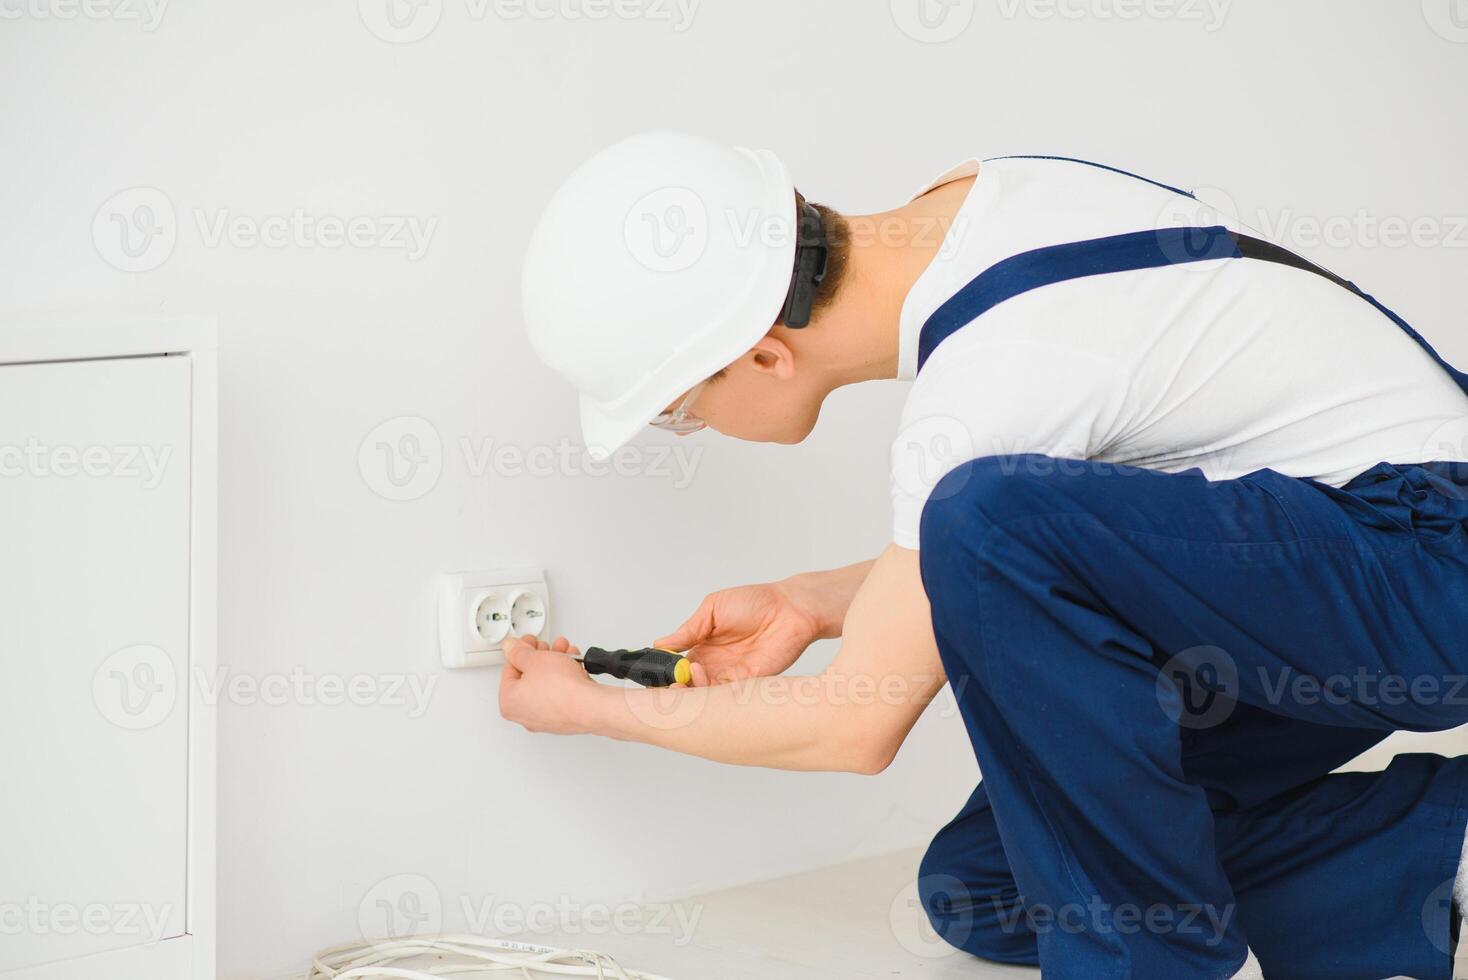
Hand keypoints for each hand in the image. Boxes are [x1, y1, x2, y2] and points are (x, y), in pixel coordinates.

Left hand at [498, 634, 599, 734]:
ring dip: (555, 663)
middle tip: (547, 647)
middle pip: (529, 677)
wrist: (590, 706)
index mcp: (509, 702)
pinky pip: (560, 693)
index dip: (520, 650)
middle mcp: (525, 715)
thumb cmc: (561, 689)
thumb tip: (511, 648)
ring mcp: (546, 719)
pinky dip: (565, 678)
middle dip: (541, 656)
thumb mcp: (534, 659)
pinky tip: (573, 666)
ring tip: (565, 652)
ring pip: (547, 683)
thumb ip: (518, 651)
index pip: (509, 670)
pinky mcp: (564, 717)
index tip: (528, 642)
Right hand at [656, 581, 827, 685]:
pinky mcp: (747, 684)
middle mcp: (713, 664)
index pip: (675, 665)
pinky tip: (704, 679)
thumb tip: (660, 644)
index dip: (663, 671)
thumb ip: (688, 630)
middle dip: (673, 687)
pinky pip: (724, 697)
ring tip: (689, 673)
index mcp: (701, 645)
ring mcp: (729, 676)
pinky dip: (711, 694)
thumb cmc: (755, 602)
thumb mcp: (713, 609)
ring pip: (702, 694)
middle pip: (685, 684)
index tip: (652, 672)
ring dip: (691, 690)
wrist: (791, 609)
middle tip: (667, 681)